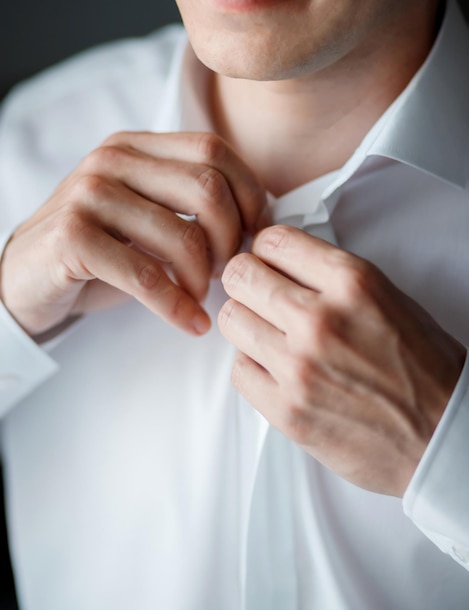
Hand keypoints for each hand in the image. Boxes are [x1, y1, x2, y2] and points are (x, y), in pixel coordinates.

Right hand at [0, 131, 268, 336]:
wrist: (28, 277)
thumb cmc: (100, 251)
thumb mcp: (145, 214)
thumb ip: (189, 204)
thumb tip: (259, 219)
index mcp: (136, 147)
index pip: (214, 150)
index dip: (249, 194)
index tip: (256, 234)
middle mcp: (112, 160)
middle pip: (207, 189)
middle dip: (230, 240)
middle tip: (225, 272)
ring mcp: (89, 195)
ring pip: (182, 236)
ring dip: (203, 279)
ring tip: (199, 297)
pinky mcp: (73, 237)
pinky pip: (147, 277)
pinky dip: (177, 307)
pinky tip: (190, 323)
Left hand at [218, 225, 465, 495]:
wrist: (443, 435)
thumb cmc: (423, 368)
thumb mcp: (388, 297)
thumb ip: (331, 277)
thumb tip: (283, 263)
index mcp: (353, 283)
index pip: (274, 241)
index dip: (266, 250)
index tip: (267, 262)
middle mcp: (321, 320)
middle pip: (241, 275)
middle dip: (247, 281)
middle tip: (258, 294)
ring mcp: (299, 367)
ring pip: (232, 319)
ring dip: (247, 322)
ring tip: (268, 333)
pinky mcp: (287, 409)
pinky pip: (238, 370)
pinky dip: (252, 365)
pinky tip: (273, 368)